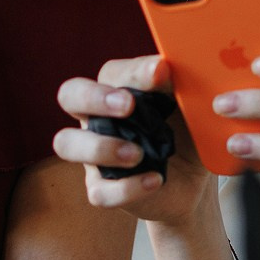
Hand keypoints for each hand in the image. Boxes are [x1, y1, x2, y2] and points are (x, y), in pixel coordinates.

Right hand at [53, 56, 212, 224]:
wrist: (192, 177)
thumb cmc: (183, 129)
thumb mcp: (186, 105)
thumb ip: (174, 84)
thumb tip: (162, 68)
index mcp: (116, 90)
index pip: (110, 73)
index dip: (133, 73)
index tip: (161, 72)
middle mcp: (96, 117)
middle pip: (69, 95)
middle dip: (93, 97)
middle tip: (128, 105)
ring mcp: (93, 154)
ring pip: (66, 143)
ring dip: (101, 146)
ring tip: (137, 154)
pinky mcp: (103, 189)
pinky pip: (98, 191)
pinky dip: (127, 188)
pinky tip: (155, 180)